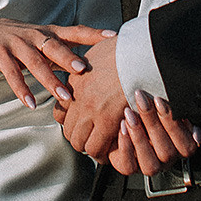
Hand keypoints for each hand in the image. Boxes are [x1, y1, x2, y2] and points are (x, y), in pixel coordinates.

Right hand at [0, 20, 114, 107]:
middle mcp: (35, 36)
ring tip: (64, 97)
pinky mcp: (0, 54)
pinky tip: (31, 103)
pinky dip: (22, 89)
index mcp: (49, 33)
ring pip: (35, 62)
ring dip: (50, 80)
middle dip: (69, 58)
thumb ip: (64, 53)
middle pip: (55, 46)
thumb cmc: (20, 40)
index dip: (94, 34)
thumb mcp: (42, 43)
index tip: (113, 37)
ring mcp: (17, 44)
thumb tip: (92, 68)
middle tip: (84, 70)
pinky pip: (12, 73)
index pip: (75, 32)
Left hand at [59, 35, 128, 157]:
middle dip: (81, 137)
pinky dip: (103, 151)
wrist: (139, 51)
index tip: (84, 124)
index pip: (61, 111)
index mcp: (76, 81)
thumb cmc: (125, 49)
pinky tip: (114, 148)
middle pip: (68, 129)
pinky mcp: (107, 120)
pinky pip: (96, 147)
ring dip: (91, 146)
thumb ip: (90, 66)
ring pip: (79, 142)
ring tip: (105, 147)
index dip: (73, 121)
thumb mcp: (98, 51)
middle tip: (95, 139)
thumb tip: (90, 69)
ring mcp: (90, 110)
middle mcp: (78, 97)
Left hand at [105, 92, 200, 175]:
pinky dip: (125, 145)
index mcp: (181, 146)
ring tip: (129, 114)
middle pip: (167, 152)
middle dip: (153, 123)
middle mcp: (167, 159)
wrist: (113, 109)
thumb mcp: (159, 103)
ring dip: (139, 137)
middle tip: (142, 101)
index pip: (187, 145)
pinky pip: (129, 166)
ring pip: (150, 164)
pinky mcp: (129, 167)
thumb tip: (183, 106)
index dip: (175, 124)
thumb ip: (174, 106)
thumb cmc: (142, 105)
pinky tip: (122, 127)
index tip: (159, 100)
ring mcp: (149, 165)